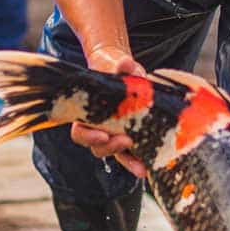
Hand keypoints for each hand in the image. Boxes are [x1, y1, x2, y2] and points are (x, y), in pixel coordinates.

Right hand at [70, 46, 147, 177]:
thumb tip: (124, 64)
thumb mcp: (114, 64)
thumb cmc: (113, 68)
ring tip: (142, 166)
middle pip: (97, 147)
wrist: (125, 71)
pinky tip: (150, 166)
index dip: (89, 136)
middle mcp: (99, 128)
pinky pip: (133, 152)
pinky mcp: (132, 135)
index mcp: (87, 113)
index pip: (80, 132)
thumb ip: (118, 65)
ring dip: (128, 161)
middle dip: (111, 148)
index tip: (103, 134)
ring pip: (116, 154)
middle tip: (127, 141)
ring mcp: (115, 134)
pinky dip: (140, 160)